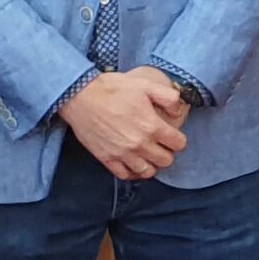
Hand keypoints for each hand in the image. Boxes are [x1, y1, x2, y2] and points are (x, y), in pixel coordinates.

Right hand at [61, 67, 189, 179]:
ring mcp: (122, 153)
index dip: (178, 139)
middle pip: (166, 160)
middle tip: (161, 145)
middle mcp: (139, 143)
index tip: (173, 136)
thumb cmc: (111, 88)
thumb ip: (168, 97)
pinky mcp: (107, 158)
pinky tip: (133, 162)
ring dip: (151, 164)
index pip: (179, 144)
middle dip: (167, 153)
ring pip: (148, 172)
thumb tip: (179, 110)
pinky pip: (125, 175)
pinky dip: (132, 172)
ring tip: (148, 155)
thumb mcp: (145, 84)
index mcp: (152, 126)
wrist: (80, 95)